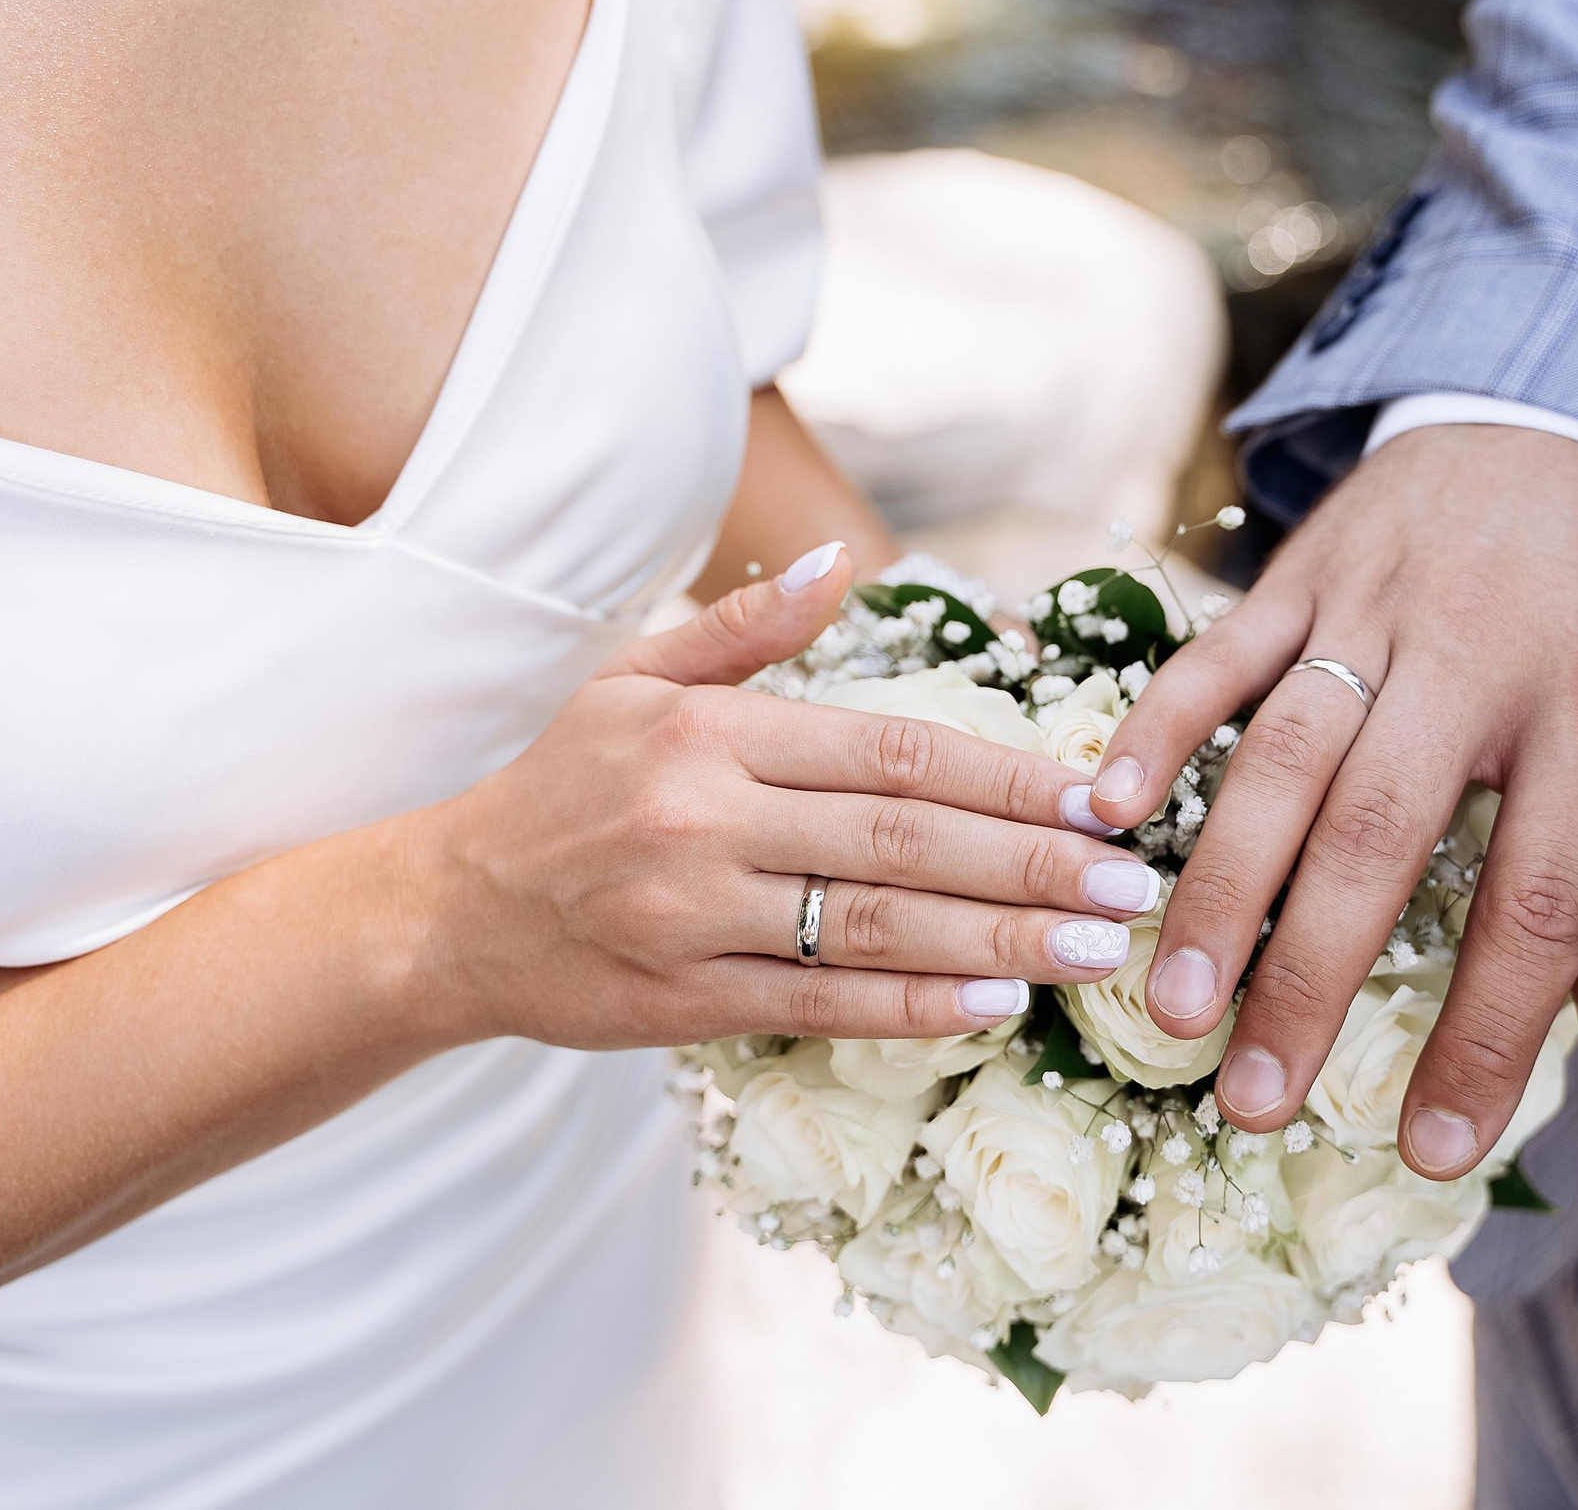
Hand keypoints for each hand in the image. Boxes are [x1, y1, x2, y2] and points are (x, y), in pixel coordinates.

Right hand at [402, 544, 1163, 1050]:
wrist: (443, 911)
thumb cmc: (558, 786)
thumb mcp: (631, 679)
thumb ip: (742, 630)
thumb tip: (840, 570)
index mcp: (711, 732)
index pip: (893, 749)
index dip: (1007, 774)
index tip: (1100, 795)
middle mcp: (705, 819)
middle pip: (905, 838)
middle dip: (1033, 860)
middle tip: (1134, 880)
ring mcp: (694, 916)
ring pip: (875, 926)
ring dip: (1000, 937)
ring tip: (1096, 945)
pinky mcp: (683, 1001)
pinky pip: (820, 1004)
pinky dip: (913, 1008)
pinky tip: (996, 1003)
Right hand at [1088, 426, 1577, 1176]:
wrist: (1545, 414)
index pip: (1541, 899)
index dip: (1487, 1035)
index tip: (1436, 1150)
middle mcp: (1479, 655)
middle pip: (1381, 834)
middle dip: (1311, 977)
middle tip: (1253, 1099)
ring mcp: (1376, 606)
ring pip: (1283, 754)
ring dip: (1222, 884)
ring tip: (1172, 1004)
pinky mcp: (1299, 573)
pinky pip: (1218, 653)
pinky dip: (1159, 727)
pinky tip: (1107, 810)